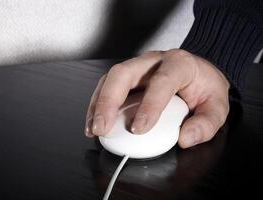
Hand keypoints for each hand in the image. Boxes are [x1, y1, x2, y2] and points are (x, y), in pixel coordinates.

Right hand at [85, 49, 229, 147]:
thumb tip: (184, 138)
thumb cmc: (205, 88)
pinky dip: (98, 105)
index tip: (137, 129)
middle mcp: (154, 61)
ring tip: (94, 128)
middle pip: (123, 73)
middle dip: (108, 101)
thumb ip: (206, 123)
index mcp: (179, 64)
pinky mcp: (128, 76)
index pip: (161, 81)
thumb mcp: (216, 106)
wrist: (197, 73)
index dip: (148, 105)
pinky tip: (95, 121)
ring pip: (110, 79)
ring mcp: (138, 66)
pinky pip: (107, 86)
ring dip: (98, 104)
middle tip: (102, 128)